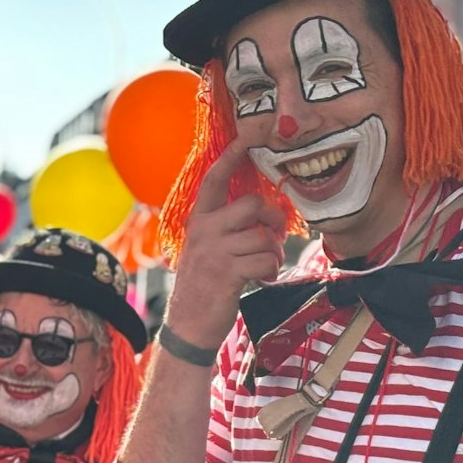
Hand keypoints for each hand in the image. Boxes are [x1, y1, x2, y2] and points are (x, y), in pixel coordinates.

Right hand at [163, 142, 287, 347]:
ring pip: (263, 236)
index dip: (231, 157)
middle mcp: (204, 231)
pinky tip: (261, 279)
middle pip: (252, 205)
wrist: (188, 325)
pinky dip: (270, 270)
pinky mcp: (227, 272)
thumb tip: (260, 213)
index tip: (247, 137)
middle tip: (274, 236)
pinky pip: (265, 259)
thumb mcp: (206, 250)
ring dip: (273, 252)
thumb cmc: (204, 286)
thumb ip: (224, 228)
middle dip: (273, 220)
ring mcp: (214, 252)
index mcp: (198, 221)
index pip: (214, 180)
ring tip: (264, 265)